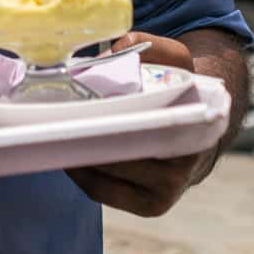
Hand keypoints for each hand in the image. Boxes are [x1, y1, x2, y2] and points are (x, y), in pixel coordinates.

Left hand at [64, 31, 216, 217]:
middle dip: (83, 138)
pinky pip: (104, 192)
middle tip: (53, 120)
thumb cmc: (182, 90)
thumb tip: (102, 60)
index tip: (76, 106)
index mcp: (194, 129)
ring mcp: (167, 194)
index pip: (140, 129)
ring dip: (77, 155)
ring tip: (54, 133)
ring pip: (106, 178)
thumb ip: (140, 46)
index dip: (104, 119)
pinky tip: (66, 153)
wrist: (200, 130)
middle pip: (117, 157)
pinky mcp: (150, 207)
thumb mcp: (173, 56)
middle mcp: (183, 170)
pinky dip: (81, 174)